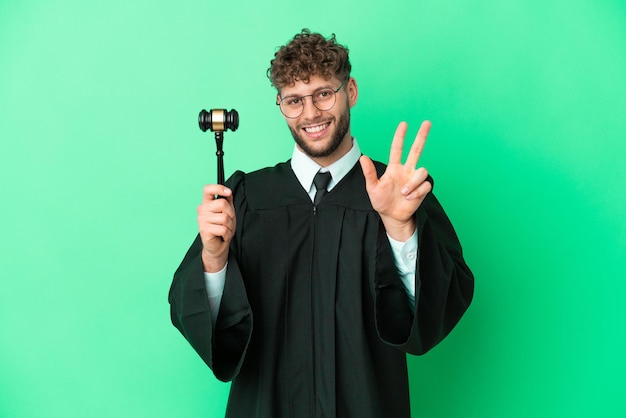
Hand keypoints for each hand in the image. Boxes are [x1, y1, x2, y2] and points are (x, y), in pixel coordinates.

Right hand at [197, 185, 235, 271]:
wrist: (219, 245)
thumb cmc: (223, 227)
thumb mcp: (228, 212)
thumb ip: (227, 201)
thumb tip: (228, 191)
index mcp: (207, 203)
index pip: (208, 189)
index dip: (218, 188)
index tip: (228, 192)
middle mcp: (202, 210)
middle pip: (221, 203)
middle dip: (230, 213)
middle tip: (227, 221)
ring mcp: (202, 220)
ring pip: (224, 218)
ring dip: (229, 226)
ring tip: (224, 229)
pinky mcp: (204, 230)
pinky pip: (223, 229)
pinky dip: (227, 234)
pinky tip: (222, 235)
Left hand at [359, 120, 431, 240]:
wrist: (391, 216)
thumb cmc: (381, 201)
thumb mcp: (372, 188)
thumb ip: (369, 173)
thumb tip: (363, 157)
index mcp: (394, 168)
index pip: (397, 149)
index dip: (400, 136)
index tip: (404, 124)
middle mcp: (406, 170)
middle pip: (416, 150)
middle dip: (422, 136)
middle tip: (427, 122)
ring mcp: (414, 179)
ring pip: (422, 171)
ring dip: (413, 183)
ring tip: (404, 193)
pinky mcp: (422, 189)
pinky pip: (425, 185)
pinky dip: (416, 192)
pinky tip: (409, 198)